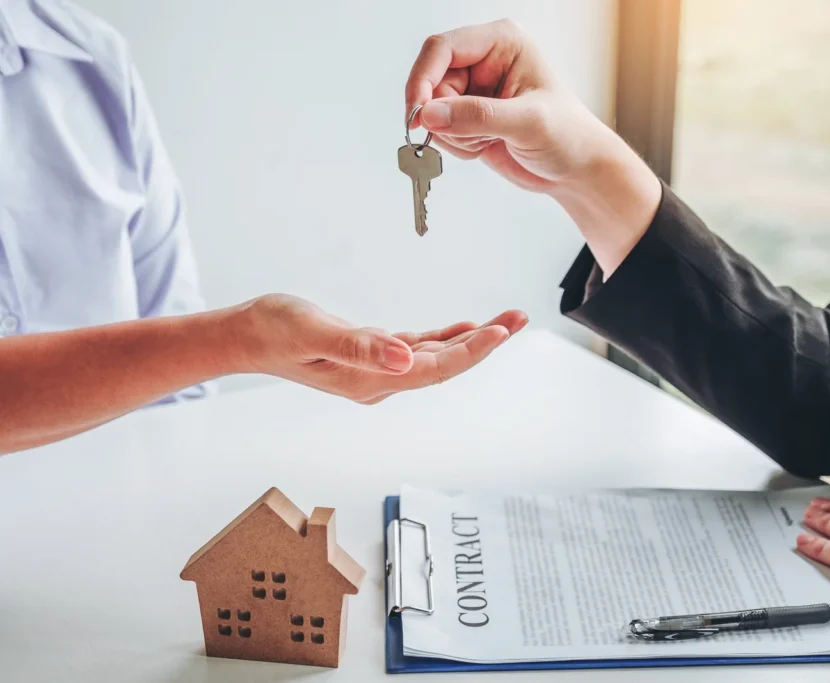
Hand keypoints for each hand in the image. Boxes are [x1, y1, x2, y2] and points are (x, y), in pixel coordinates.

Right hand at [234, 294, 527, 403]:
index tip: (500, 331)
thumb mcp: (313, 333)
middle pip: (445, 365)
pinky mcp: (371, 357)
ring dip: (471, 340)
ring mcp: (376, 372)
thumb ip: (358, 347)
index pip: (434, 369)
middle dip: (485, 343)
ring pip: (436, 357)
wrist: (245, 336)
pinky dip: (443, 338)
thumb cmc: (274, 331)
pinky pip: (418, 350)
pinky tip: (461, 327)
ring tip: (505, 321)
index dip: (470, 351)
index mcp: (370, 380)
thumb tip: (404, 357)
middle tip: (519, 319)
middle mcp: (379, 381)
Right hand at [405, 19, 660, 275]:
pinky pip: (440, 131)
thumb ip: (478, 116)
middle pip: (432, 82)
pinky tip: (486, 146)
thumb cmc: (569, 136)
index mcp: (501, 42)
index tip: (418, 114)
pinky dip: (457, 145)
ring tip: (489, 140)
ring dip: (454, 134)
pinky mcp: (468, 117)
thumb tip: (430, 114)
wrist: (577, 171)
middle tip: (474, 136)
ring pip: (433, 110)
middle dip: (444, 116)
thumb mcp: (528, 122)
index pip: (442, 49)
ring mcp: (474, 90)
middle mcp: (483, 61)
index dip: (423, 79)